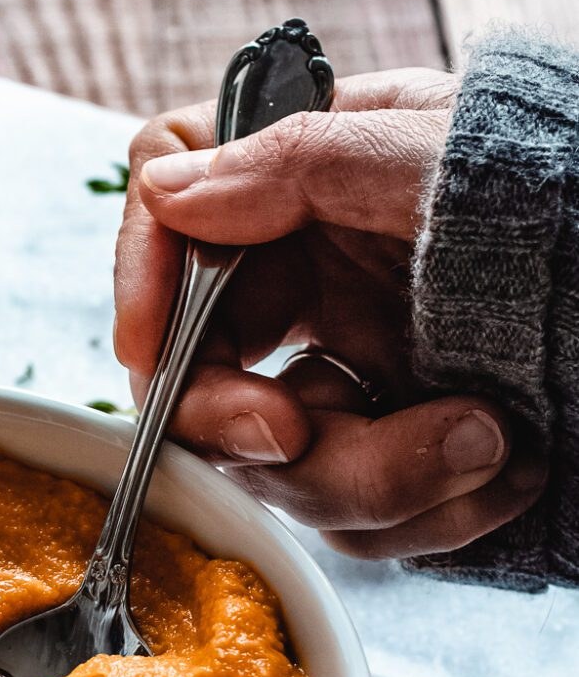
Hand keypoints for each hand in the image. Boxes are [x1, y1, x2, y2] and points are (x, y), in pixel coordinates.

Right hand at [116, 69, 546, 558]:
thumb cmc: (578, 201)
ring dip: (381, 477)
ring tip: (493, 443)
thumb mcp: (437, 155)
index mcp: (311, 192)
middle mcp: (318, 290)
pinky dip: (437, 511)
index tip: (150, 360)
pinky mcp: (404, 457)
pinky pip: (369, 521)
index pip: (174, 222)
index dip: (141, 290)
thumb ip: (294, 162)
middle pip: (212, 381)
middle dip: (262, 431)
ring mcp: (358, 379)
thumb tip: (168, 185)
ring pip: (289, 474)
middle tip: (306, 437)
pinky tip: (510, 468)